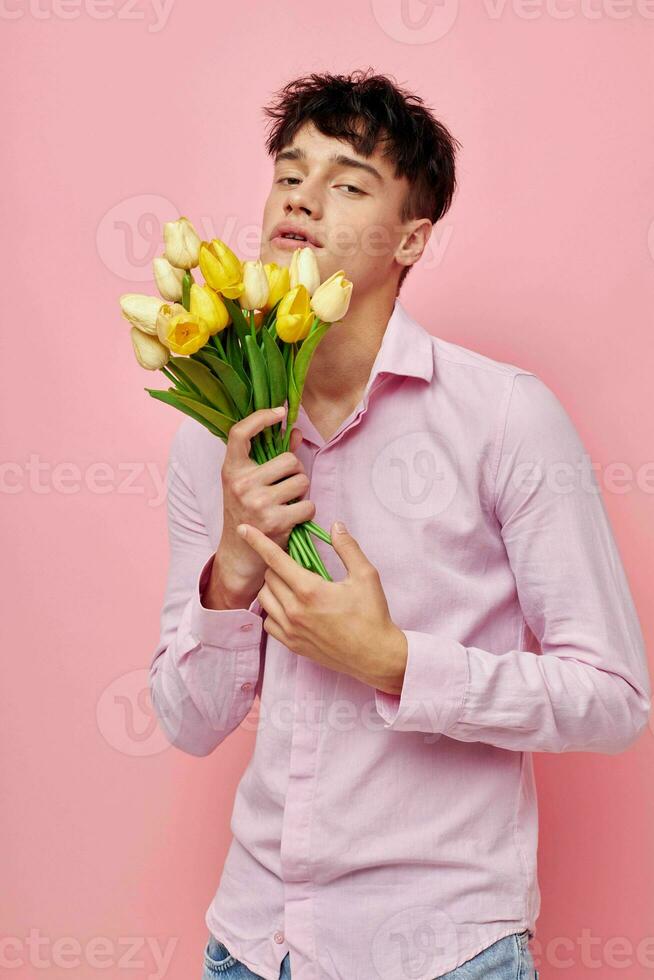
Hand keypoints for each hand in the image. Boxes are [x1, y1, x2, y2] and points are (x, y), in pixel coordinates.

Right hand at [214, 405, 315, 604]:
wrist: (239, 554)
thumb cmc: (247, 512)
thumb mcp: (249, 483)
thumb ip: (271, 456)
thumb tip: (297, 432)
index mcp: (231, 469)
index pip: (240, 432)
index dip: (261, 417)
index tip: (280, 412)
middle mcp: (241, 483)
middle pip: (289, 459)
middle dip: (295, 472)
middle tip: (285, 486)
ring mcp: (257, 502)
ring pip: (302, 480)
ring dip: (302, 492)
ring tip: (288, 502)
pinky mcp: (275, 521)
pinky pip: (308, 504)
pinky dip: (306, 511)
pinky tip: (293, 518)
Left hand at [236, 519, 407, 694]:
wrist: (375, 655)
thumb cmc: (372, 615)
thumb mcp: (366, 576)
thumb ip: (347, 548)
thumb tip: (335, 526)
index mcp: (310, 590)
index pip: (275, 559)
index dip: (258, 541)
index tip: (244, 529)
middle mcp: (294, 610)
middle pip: (268, 577)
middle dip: (277, 564)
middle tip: (294, 562)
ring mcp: (291, 630)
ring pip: (264, 599)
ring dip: (272, 586)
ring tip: (290, 583)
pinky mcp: (292, 644)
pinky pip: (268, 622)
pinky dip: (273, 610)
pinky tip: (289, 606)